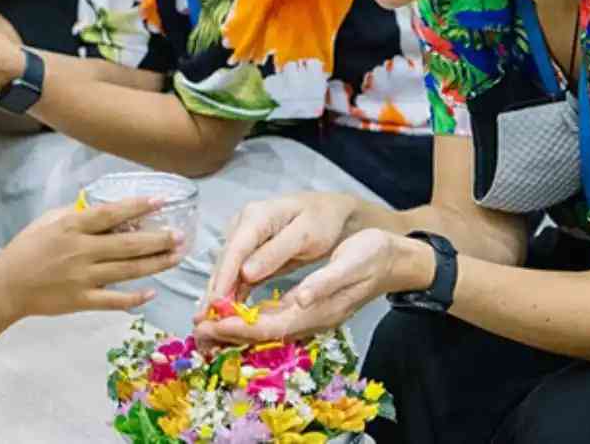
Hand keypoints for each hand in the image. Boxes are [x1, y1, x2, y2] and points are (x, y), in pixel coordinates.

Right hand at [0, 197, 185, 318]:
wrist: (6, 287)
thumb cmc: (26, 249)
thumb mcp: (47, 221)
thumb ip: (76, 213)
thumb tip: (103, 206)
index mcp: (72, 227)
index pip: (111, 214)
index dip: (138, 206)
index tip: (161, 200)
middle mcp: (81, 251)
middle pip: (128, 244)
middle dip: (158, 239)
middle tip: (180, 236)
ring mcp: (83, 278)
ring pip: (128, 271)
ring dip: (155, 264)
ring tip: (176, 256)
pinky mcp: (82, 301)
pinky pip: (114, 300)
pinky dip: (134, 298)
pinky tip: (152, 292)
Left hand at [196, 228, 415, 344]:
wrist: (395, 260)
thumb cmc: (372, 256)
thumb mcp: (350, 264)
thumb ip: (324, 283)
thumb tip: (299, 300)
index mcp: (316, 310)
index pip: (268, 326)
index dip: (237, 327)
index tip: (209, 322)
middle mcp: (310, 319)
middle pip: (261, 334)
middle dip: (227, 333)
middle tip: (195, 329)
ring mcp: (309, 317)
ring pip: (263, 330)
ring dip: (233, 329)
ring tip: (204, 325)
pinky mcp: (306, 309)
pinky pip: (271, 320)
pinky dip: (247, 319)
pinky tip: (231, 312)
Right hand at [198, 192, 364, 311]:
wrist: (329, 211)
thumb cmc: (322, 220)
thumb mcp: (305, 235)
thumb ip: (276, 253)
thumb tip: (246, 274)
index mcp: (257, 216)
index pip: (235, 249)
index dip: (223, 277)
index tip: (215, 303)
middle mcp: (242, 224)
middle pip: (225, 261)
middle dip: (215, 290)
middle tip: (205, 321)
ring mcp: (242, 237)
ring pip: (226, 269)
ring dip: (218, 294)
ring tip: (209, 322)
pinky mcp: (247, 251)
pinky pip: (235, 273)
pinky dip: (230, 292)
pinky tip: (224, 312)